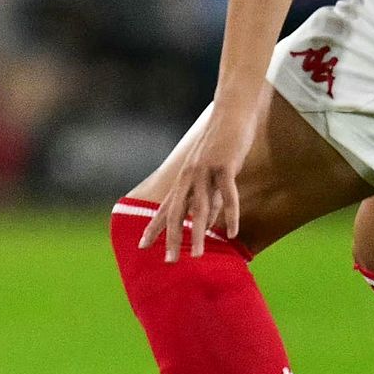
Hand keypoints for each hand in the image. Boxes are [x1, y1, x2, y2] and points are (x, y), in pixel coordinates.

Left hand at [141, 105, 254, 262]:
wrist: (231, 111)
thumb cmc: (222, 143)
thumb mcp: (212, 175)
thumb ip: (210, 199)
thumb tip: (208, 226)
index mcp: (184, 179)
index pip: (165, 208)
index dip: (154, 227)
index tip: (142, 247)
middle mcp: (189, 177)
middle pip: (177, 212)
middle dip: (171, 238)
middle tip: (168, 262)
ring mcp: (205, 171)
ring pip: (200, 208)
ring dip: (197, 234)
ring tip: (195, 257)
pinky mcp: (224, 165)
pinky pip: (228, 194)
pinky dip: (230, 214)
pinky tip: (231, 233)